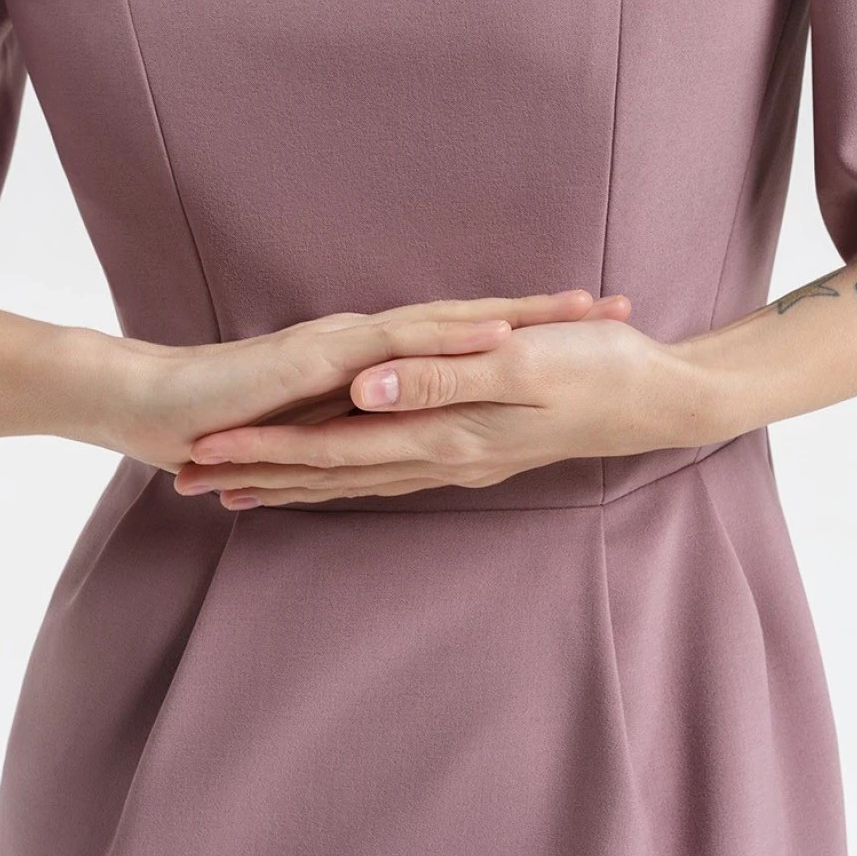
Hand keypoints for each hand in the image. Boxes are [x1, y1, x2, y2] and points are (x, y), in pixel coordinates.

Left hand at [171, 294, 713, 507]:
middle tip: (189, 482)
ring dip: (297, 483)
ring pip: (359, 476)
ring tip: (237, 491)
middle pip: (333, 471)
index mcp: (447, 431)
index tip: (201, 453)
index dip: (265, 450)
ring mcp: (462, 455)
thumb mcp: (521, 364)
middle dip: (259, 475)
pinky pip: (395, 469)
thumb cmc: (603, 371)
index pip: (333, 446)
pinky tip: (338, 475)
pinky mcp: (477, 445)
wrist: (667, 397)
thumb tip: (367, 394)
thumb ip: (441, 378)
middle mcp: (445, 453)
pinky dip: (350, 474)